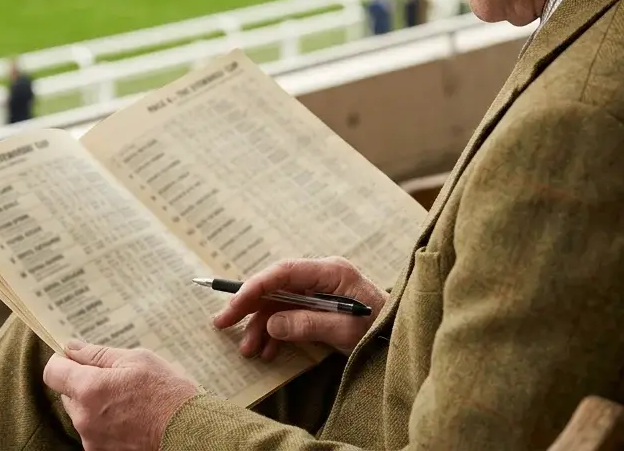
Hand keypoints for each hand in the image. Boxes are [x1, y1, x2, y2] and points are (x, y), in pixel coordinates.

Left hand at [42, 340, 198, 450]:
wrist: (188, 431)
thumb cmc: (167, 393)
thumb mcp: (137, 360)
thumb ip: (98, 354)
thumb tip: (73, 348)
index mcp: (90, 389)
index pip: (53, 372)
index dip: (62, 361)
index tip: (76, 359)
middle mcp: (84, 418)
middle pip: (68, 394)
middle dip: (84, 384)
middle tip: (115, 380)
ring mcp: (92, 440)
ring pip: (82, 415)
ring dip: (96, 406)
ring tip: (129, 402)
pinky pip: (94, 432)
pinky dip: (106, 424)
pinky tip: (130, 419)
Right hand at [212, 257, 387, 358]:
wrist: (400, 338)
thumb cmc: (379, 329)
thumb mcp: (346, 329)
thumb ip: (309, 324)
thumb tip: (272, 323)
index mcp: (331, 272)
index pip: (284, 271)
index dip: (255, 286)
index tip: (234, 305)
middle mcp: (321, 277)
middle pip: (276, 286)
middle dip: (249, 307)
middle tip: (223, 325)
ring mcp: (319, 292)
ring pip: (278, 303)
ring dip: (261, 326)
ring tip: (249, 350)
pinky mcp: (318, 308)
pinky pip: (288, 315)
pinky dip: (275, 333)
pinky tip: (268, 351)